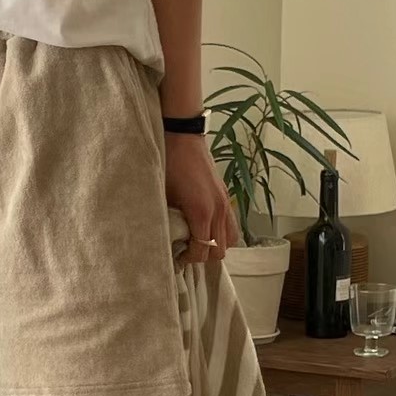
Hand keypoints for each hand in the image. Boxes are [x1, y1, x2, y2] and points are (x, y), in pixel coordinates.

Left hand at [164, 133, 239, 265]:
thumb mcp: (163, 197)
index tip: (177, 256)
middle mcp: (219, 210)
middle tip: (186, 249)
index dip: (189, 259)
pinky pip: (231, 224)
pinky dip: (221, 232)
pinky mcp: (226, 196)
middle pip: (220, 251)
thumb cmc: (168, 164)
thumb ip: (169, 222)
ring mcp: (225, 203)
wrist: (182, 136)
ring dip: (215, 245)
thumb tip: (167, 241)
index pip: (203, 251)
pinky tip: (204, 226)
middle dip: (203, 255)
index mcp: (202, 212)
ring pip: (231, 240)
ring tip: (197, 239)